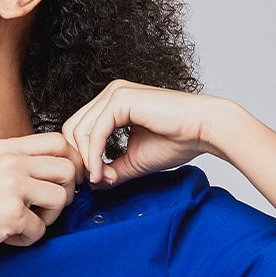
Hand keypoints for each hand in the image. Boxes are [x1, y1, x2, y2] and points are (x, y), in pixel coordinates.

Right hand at [0, 132, 86, 265]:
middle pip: (68, 169)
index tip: (63, 184)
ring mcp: (12, 186)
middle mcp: (10, 161)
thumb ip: (18, 164)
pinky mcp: (12, 214)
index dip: (70, 164)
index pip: (58, 142)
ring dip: (49, 218)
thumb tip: (62, 170)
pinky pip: (41, 229)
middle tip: (47, 209)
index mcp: (4, 148)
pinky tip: (6, 236)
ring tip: (25, 224)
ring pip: (61, 199)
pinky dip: (27, 239)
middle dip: (65, 194)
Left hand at [61, 82, 221, 187]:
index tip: (92, 180)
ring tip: (101, 179)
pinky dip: (94, 156)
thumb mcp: (134, 161)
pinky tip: (102, 173)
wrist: (204, 130)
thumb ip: (111, 169)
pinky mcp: (120, 99)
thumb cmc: (177, 141)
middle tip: (90, 181)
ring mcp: (114, 93)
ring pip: (79, 130)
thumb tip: (91, 183)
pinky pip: (94, 132)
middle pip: (71, 128)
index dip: (79, 157)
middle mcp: (111, 94)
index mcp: (113, 104)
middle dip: (77, 159)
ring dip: (86, 161)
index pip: (78, 129)